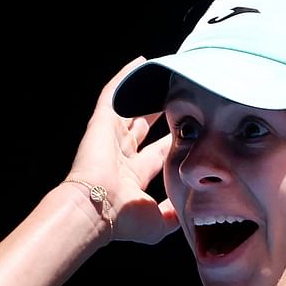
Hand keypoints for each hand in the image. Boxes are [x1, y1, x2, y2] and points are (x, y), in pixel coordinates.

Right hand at [66, 57, 178, 243]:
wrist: (97, 209)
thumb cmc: (123, 220)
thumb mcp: (157, 222)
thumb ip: (173, 215)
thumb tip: (189, 212)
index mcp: (133, 177)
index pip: (157, 153)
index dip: (172, 141)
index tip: (189, 128)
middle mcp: (121, 156)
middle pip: (143, 128)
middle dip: (158, 114)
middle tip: (177, 98)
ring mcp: (109, 138)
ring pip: (130, 110)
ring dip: (145, 94)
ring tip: (163, 77)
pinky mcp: (101, 123)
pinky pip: (113, 94)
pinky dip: (124, 78)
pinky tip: (140, 62)